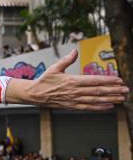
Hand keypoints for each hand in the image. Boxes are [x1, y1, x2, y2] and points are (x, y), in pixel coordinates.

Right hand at [5, 49, 127, 109]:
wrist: (35, 94)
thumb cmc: (44, 81)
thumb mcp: (54, 68)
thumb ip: (67, 60)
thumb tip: (75, 51)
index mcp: (72, 80)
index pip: (94, 80)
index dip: (108, 80)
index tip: (119, 80)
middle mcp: (75, 91)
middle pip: (98, 91)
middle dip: (113, 91)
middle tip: (125, 90)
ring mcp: (74, 100)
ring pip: (95, 100)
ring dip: (110, 99)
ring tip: (121, 99)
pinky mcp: (72, 106)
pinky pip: (88, 108)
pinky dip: (99, 107)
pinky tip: (108, 106)